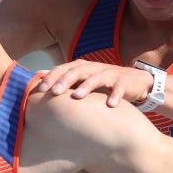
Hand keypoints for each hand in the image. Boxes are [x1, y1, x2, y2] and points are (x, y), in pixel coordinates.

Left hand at [37, 60, 152, 107]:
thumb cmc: (102, 81)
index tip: (40, 90)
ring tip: (77, 97)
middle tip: (54, 93)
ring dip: (87, 86)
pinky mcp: (124, 82)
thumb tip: (38, 76)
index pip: (63, 69)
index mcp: (82, 67)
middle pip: (77, 72)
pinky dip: (115, 96)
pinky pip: (119, 89)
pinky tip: (110, 105)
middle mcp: (94, 68)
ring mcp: (110, 74)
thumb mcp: (82, 77)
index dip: (52, 78)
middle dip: (65, 81)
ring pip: (97, 78)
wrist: (134, 80)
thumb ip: (62, 77)